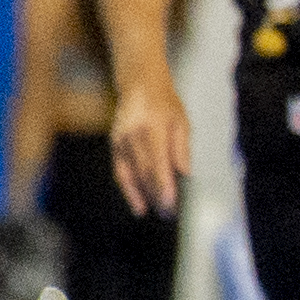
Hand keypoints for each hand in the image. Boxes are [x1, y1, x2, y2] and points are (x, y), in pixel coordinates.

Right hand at [110, 73, 192, 215]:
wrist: (139, 85)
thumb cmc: (165, 103)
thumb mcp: (181, 122)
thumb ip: (181, 149)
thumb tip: (185, 174)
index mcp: (152, 129)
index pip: (158, 163)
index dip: (163, 186)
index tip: (171, 204)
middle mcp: (133, 136)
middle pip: (144, 173)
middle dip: (156, 196)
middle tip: (169, 214)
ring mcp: (120, 141)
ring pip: (131, 175)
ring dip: (143, 196)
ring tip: (155, 212)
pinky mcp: (114, 145)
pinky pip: (120, 172)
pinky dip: (129, 189)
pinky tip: (138, 203)